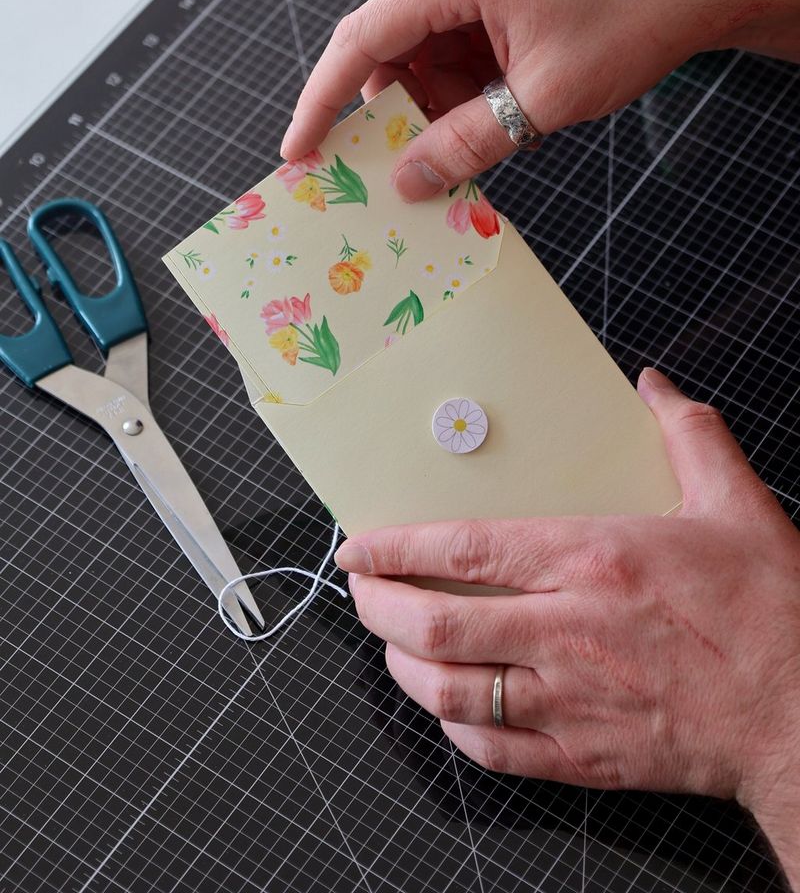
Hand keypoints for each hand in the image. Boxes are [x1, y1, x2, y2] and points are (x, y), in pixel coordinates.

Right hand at [281, 0, 799, 201]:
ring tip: (469, 144)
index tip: (299, 149)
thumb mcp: (544, 98)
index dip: (322, 100)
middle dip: (394, 109)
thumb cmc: (634, 15)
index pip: (361, 39)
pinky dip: (465, 83)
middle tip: (403, 165)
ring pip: (426, 47)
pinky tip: (493, 116)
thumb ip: (468, 143)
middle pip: (390, 44)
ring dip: (437, 100)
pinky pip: (459, 39)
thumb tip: (411, 180)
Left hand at [335, 369, 799, 885]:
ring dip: (405, 667)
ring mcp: (571, 702)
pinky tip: (452, 706)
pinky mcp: (583, 757)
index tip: (359, 545)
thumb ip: (690, 435)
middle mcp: (569, 631)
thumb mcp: (737, 504)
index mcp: (595, 561)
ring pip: (451, 692)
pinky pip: (492, 749)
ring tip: (394, 645)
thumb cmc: (771, 614)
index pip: (465, 549)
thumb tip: (653, 385)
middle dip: (378, 608)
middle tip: (362, 594)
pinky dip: (454, 726)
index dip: (397, 546)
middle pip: (436, 624)